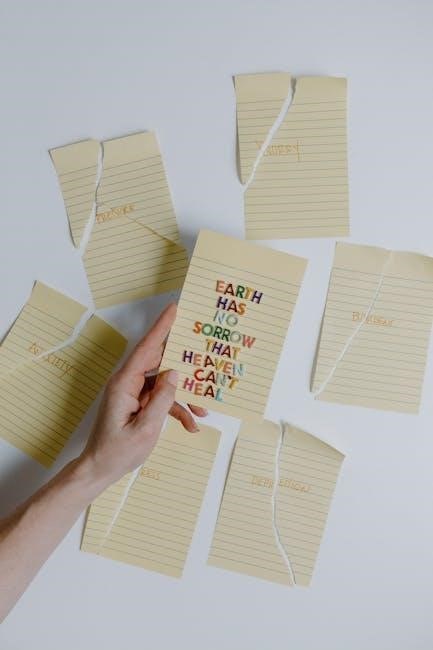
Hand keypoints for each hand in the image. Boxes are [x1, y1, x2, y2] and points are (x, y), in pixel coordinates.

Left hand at [79, 303, 205, 486]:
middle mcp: (128, 382)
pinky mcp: (138, 402)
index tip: (175, 308)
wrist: (100, 469)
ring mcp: (133, 392)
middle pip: (159, 360)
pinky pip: (161, 398)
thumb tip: (175, 374)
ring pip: (164, 382)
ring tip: (201, 410)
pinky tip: (190, 424)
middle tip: (202, 350)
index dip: (162, 327)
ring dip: (183, 395)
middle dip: (183, 360)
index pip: (146, 348)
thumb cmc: (118, 452)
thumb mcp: (145, 428)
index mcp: (125, 383)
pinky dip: (176, 408)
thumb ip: (162, 399)